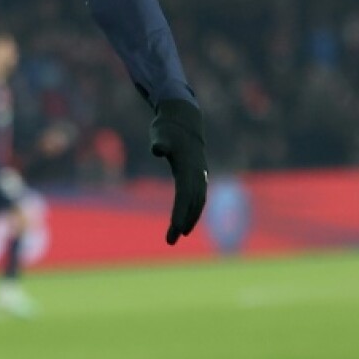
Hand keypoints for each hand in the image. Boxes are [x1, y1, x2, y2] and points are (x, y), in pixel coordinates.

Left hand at [150, 99, 207, 244]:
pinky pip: (198, 196)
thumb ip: (160, 142)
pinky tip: (186, 219)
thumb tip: (158, 149)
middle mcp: (197, 173)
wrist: (183, 118)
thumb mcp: (160, 132)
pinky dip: (194, 209)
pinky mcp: (198, 173)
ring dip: (190, 218)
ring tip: (178, 234)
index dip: (180, 213)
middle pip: (192, 203)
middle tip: (171, 240)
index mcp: (188, 167)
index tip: (174, 229)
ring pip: (198, 201)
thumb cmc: (168, 126)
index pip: (185, 196)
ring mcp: (199, 174)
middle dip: (183, 222)